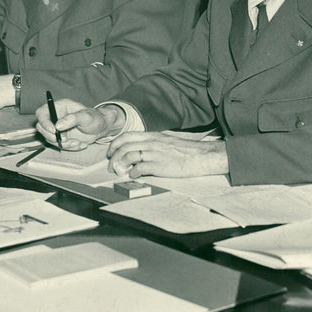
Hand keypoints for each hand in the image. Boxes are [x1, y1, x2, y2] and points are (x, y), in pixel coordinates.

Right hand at [35, 99, 119, 149]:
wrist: (101, 129)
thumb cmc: (95, 118)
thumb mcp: (86, 116)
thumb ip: (73, 118)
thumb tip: (58, 125)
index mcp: (60, 107)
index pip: (42, 113)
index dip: (44, 122)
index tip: (54, 131)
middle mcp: (56, 117)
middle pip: (41, 128)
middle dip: (52, 136)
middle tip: (66, 140)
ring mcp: (57, 128)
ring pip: (50, 139)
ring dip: (63, 144)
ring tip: (77, 142)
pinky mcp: (61, 138)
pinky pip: (59, 145)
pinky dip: (69, 147)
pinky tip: (80, 144)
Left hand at [107, 132, 227, 178]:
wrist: (200, 156)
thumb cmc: (185, 151)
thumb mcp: (166, 141)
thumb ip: (152, 144)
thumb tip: (139, 150)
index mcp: (153, 136)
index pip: (127, 136)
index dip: (115, 144)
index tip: (111, 152)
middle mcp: (152, 143)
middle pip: (124, 146)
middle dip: (114, 156)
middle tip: (112, 165)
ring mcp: (155, 154)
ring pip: (129, 156)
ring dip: (121, 165)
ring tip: (120, 172)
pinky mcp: (159, 166)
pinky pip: (140, 168)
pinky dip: (133, 172)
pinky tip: (134, 175)